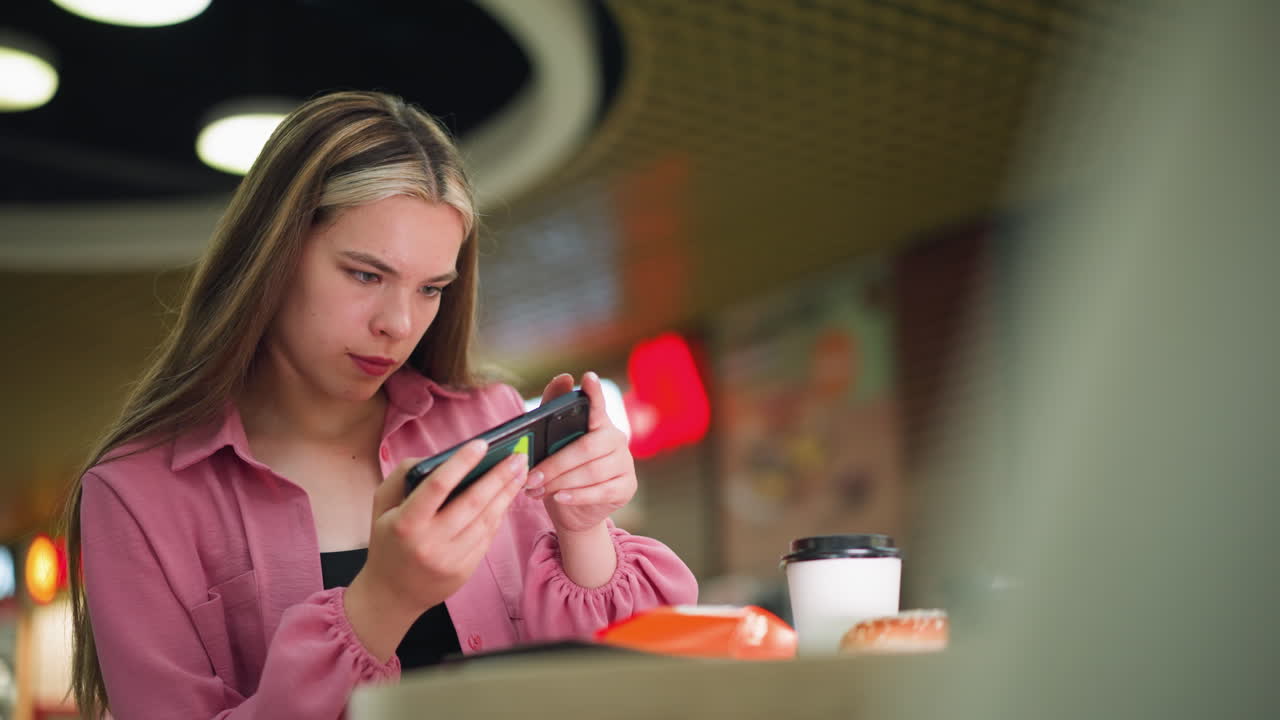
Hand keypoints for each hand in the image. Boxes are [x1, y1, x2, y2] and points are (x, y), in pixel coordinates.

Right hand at [345, 440, 526, 660]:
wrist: (391, 594)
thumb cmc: (389, 540)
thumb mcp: (383, 505)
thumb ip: (404, 475)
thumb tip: (442, 457)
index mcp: (406, 523)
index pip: (438, 486)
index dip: (462, 463)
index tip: (482, 444)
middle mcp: (429, 542)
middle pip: (472, 502)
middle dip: (499, 476)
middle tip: (518, 456)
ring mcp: (449, 559)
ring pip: (486, 520)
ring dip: (506, 494)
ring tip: (519, 472)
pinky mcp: (464, 570)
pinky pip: (487, 536)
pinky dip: (499, 514)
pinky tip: (507, 497)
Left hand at [526, 371, 637, 534]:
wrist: (574, 511)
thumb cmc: (562, 471)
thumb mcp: (551, 444)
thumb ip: (553, 412)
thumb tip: (564, 378)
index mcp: (598, 423)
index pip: (597, 404)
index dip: (594, 392)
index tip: (587, 377)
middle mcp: (616, 439)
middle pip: (587, 447)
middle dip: (555, 464)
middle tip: (531, 477)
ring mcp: (625, 463)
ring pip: (592, 471)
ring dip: (561, 482)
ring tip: (537, 490)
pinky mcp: (627, 486)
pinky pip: (602, 491)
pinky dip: (577, 495)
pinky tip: (561, 497)